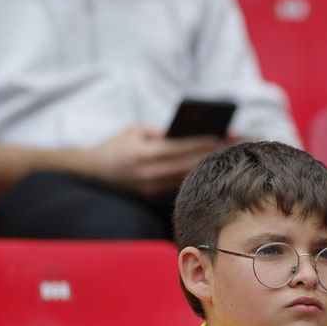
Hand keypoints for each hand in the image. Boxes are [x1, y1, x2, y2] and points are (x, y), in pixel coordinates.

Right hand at [80, 125, 222, 197]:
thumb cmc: (117, 145)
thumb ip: (162, 131)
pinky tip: (211, 165)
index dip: (201, 141)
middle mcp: (147, 174)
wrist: (93, 172)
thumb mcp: (135, 130)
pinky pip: (179, 184)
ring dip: (207, 164)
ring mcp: (151, 188)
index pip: (178, 147)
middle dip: (211, 152)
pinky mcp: (153, 196)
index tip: (221, 134)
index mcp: (142, 154)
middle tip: (233, 142)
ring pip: (187, 176)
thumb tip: (192, 130)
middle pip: (187, 163)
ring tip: (227, 152)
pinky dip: (195, 173)